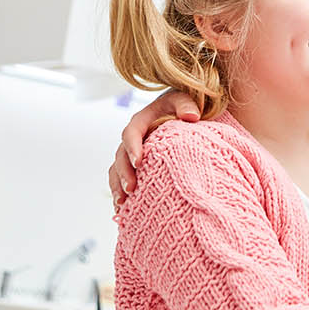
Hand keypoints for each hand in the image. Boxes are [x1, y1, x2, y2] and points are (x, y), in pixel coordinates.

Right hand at [107, 90, 200, 207]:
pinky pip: (120, 179)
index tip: (139, 162)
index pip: (131, 133)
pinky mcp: (135, 165)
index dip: (133, 148)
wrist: (184, 112)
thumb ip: (186, 105)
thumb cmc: (183, 105)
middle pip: (120, 156)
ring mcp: (132, 152)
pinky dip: (120, 193)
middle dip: (124, 173)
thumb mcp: (184, 99)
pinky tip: (122, 210)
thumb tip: (192, 116)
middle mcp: (133, 138)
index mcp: (141, 121)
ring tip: (122, 204)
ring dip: (117, 186)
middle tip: (131, 189)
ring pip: (116, 170)